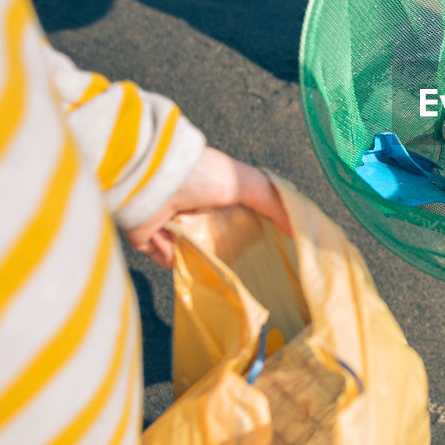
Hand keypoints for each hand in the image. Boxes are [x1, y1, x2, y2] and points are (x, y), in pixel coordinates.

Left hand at [124, 147, 290, 267]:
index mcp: (215, 194)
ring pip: (190, 253)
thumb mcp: (248, 183)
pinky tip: (181, 255)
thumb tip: (297, 230)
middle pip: (214, 239)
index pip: (236, 219)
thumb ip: (274, 204)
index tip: (266, 252)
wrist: (156, 178)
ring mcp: (168, 224)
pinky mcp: (148, 238)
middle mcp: (192, 208)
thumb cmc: (204, 173)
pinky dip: (173, 260)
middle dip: (225, 253)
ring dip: (200, 260)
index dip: (250, 234)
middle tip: (243, 269)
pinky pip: (165, 259)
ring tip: (215, 270)